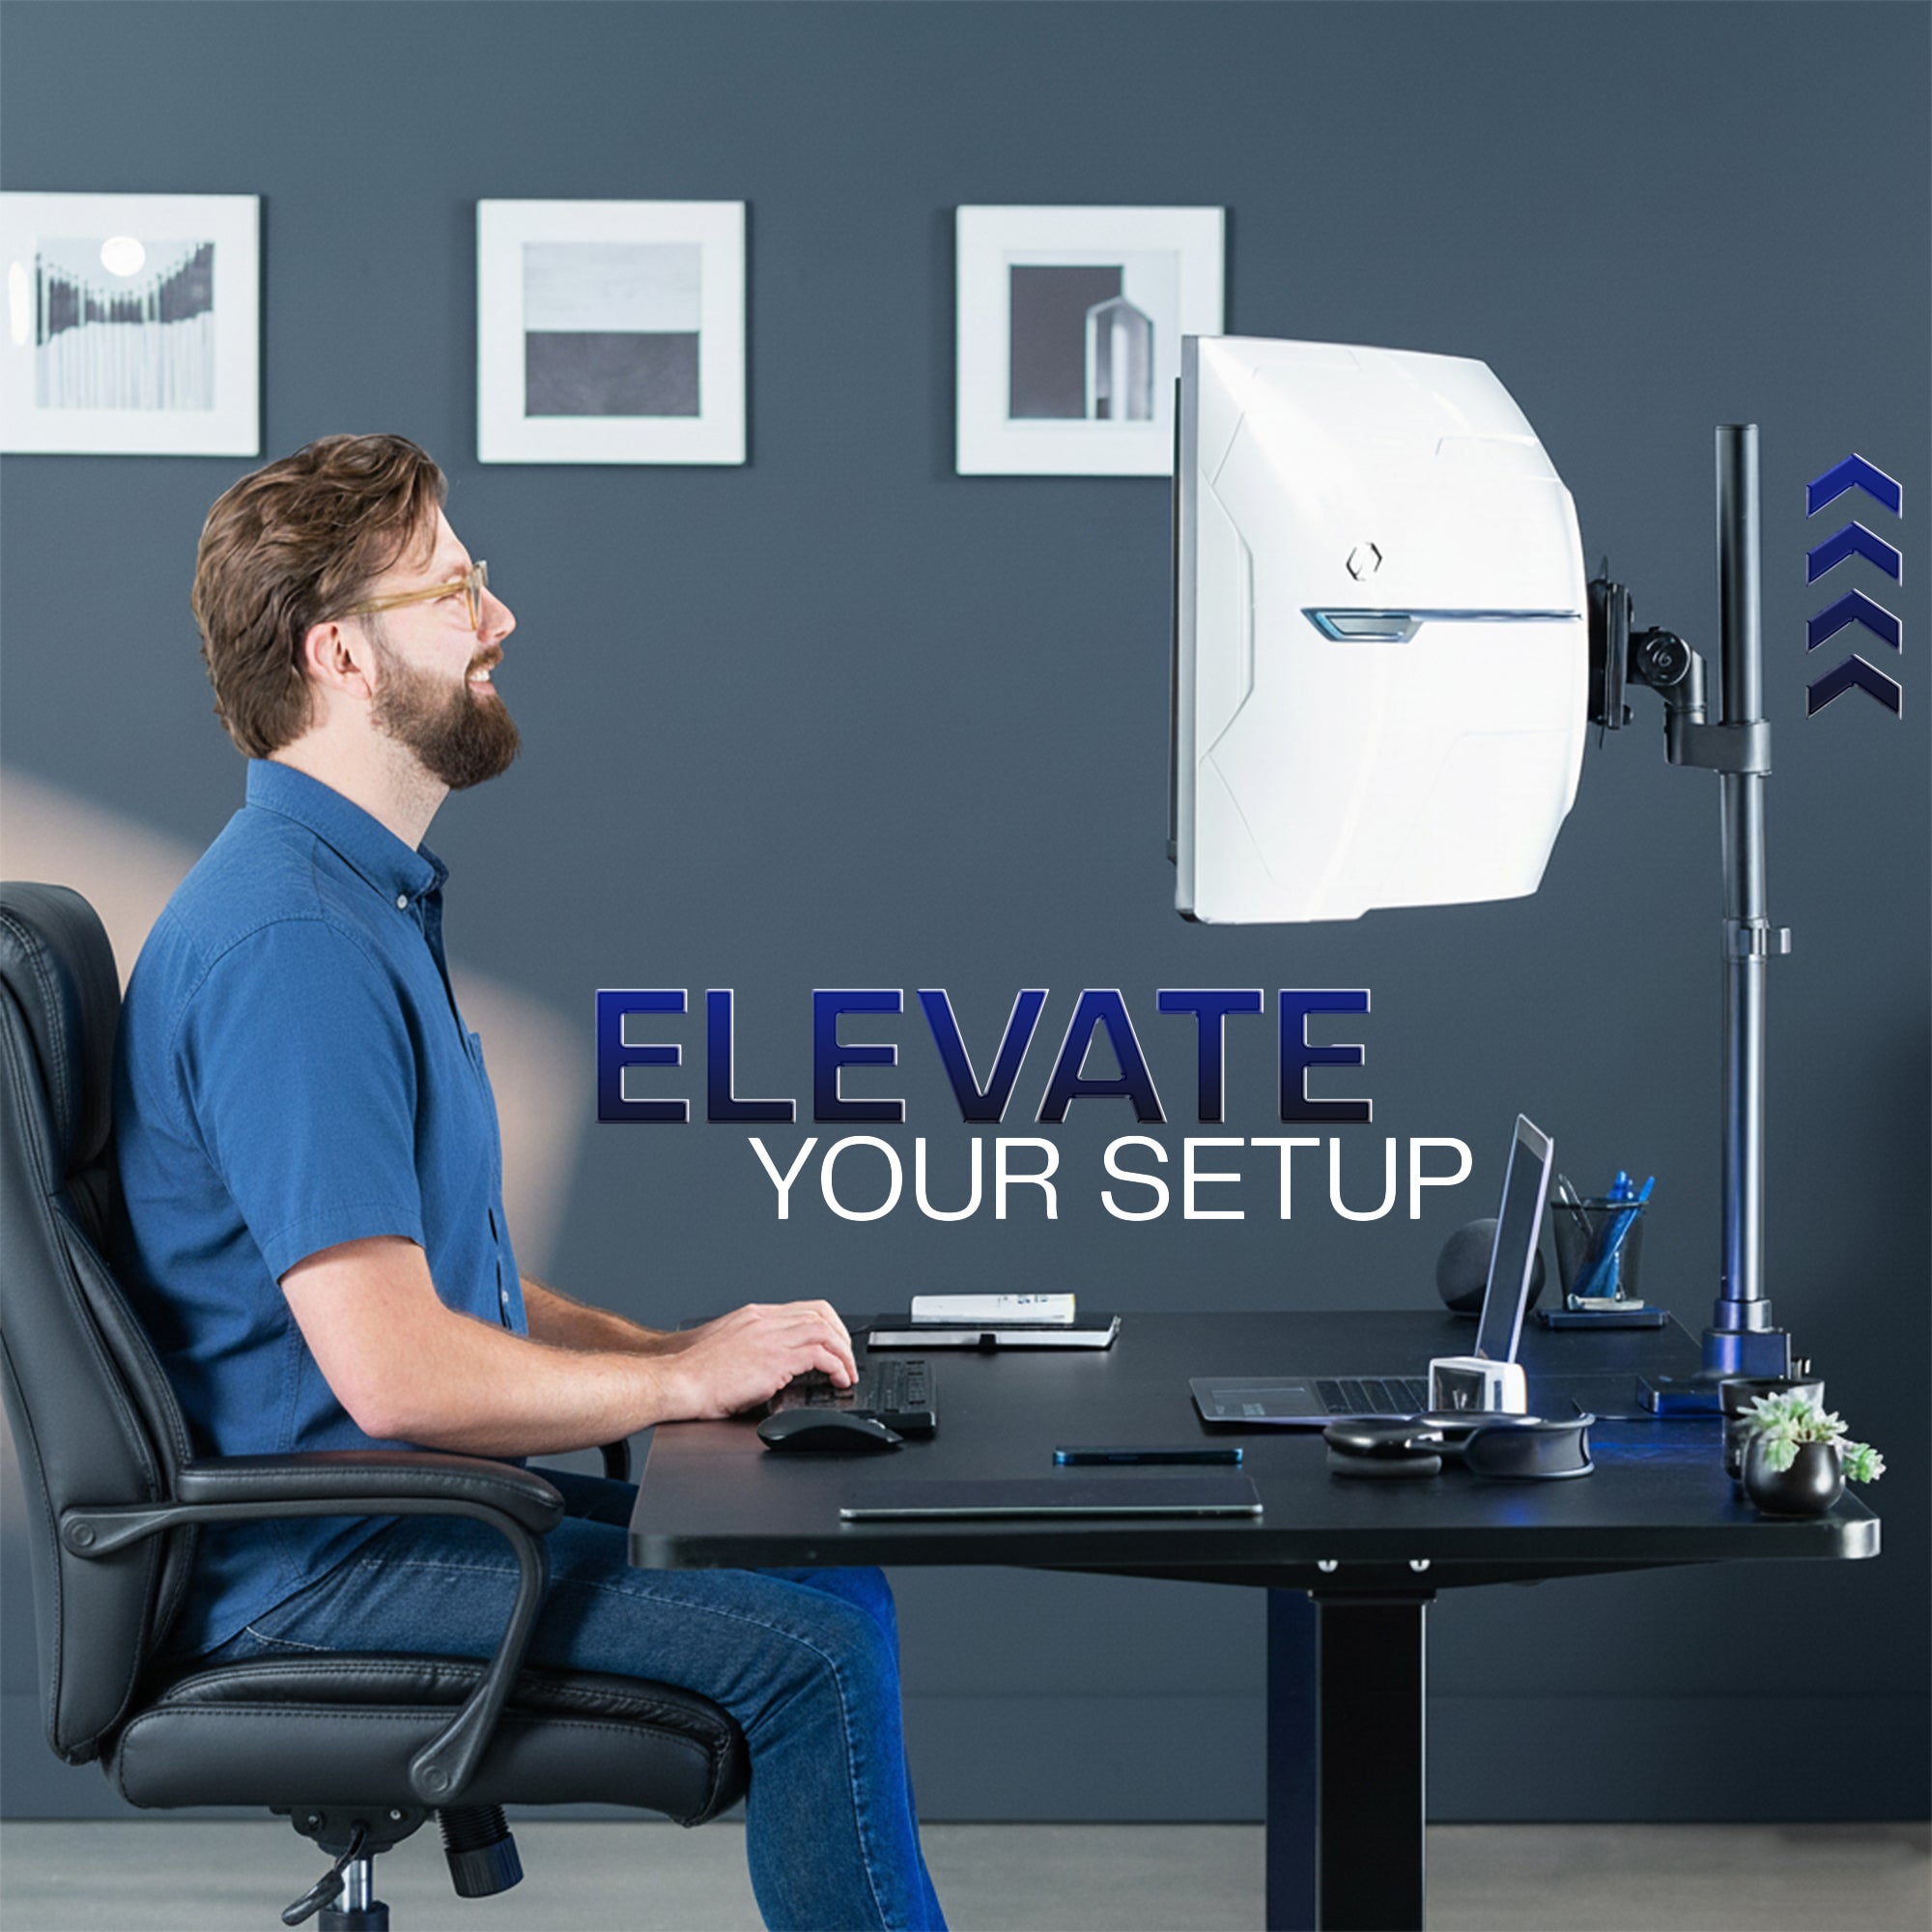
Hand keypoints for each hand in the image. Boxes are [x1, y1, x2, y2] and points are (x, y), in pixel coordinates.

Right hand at [655, 1301, 856, 1419]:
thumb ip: (752, 1347)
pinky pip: (819, 1355)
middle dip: (841, 1337)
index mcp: (753, 1316)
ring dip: (843, 1353)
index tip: (835, 1342)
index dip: (827, 1325)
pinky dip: (836, 1367)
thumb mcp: (726, 1348)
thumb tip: (772, 1365)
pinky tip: (837, 1380)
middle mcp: (764, 1321)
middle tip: (848, 1358)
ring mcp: (770, 1337)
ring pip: (825, 1331)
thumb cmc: (693, 1374)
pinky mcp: (774, 1359)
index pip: (804, 1309)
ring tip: (847, 1373)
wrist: (676, 1382)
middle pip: (820, 1315)